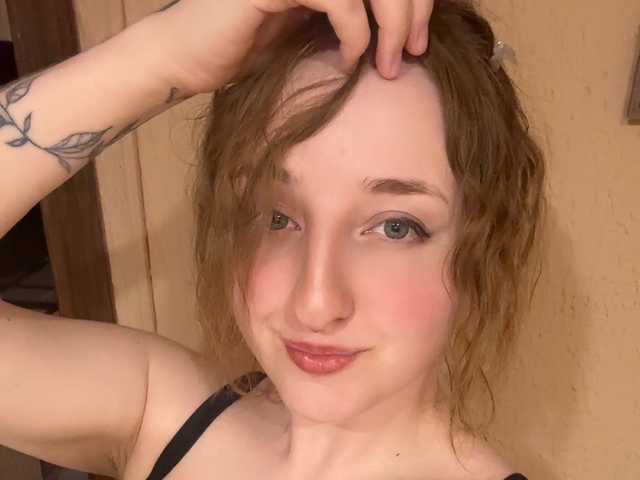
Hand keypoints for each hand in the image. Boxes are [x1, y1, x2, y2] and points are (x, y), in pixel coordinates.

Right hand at [147, 0, 433, 95]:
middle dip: (412, 8)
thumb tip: (400, 32)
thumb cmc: (242, 53)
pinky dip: (354, 32)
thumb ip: (346, 19)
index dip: (414, 0)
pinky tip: (350, 60)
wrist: (184, 60)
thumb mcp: (308, 33)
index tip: (420, 41)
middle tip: (416, 51)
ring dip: (391, 22)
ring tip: (390, 63)